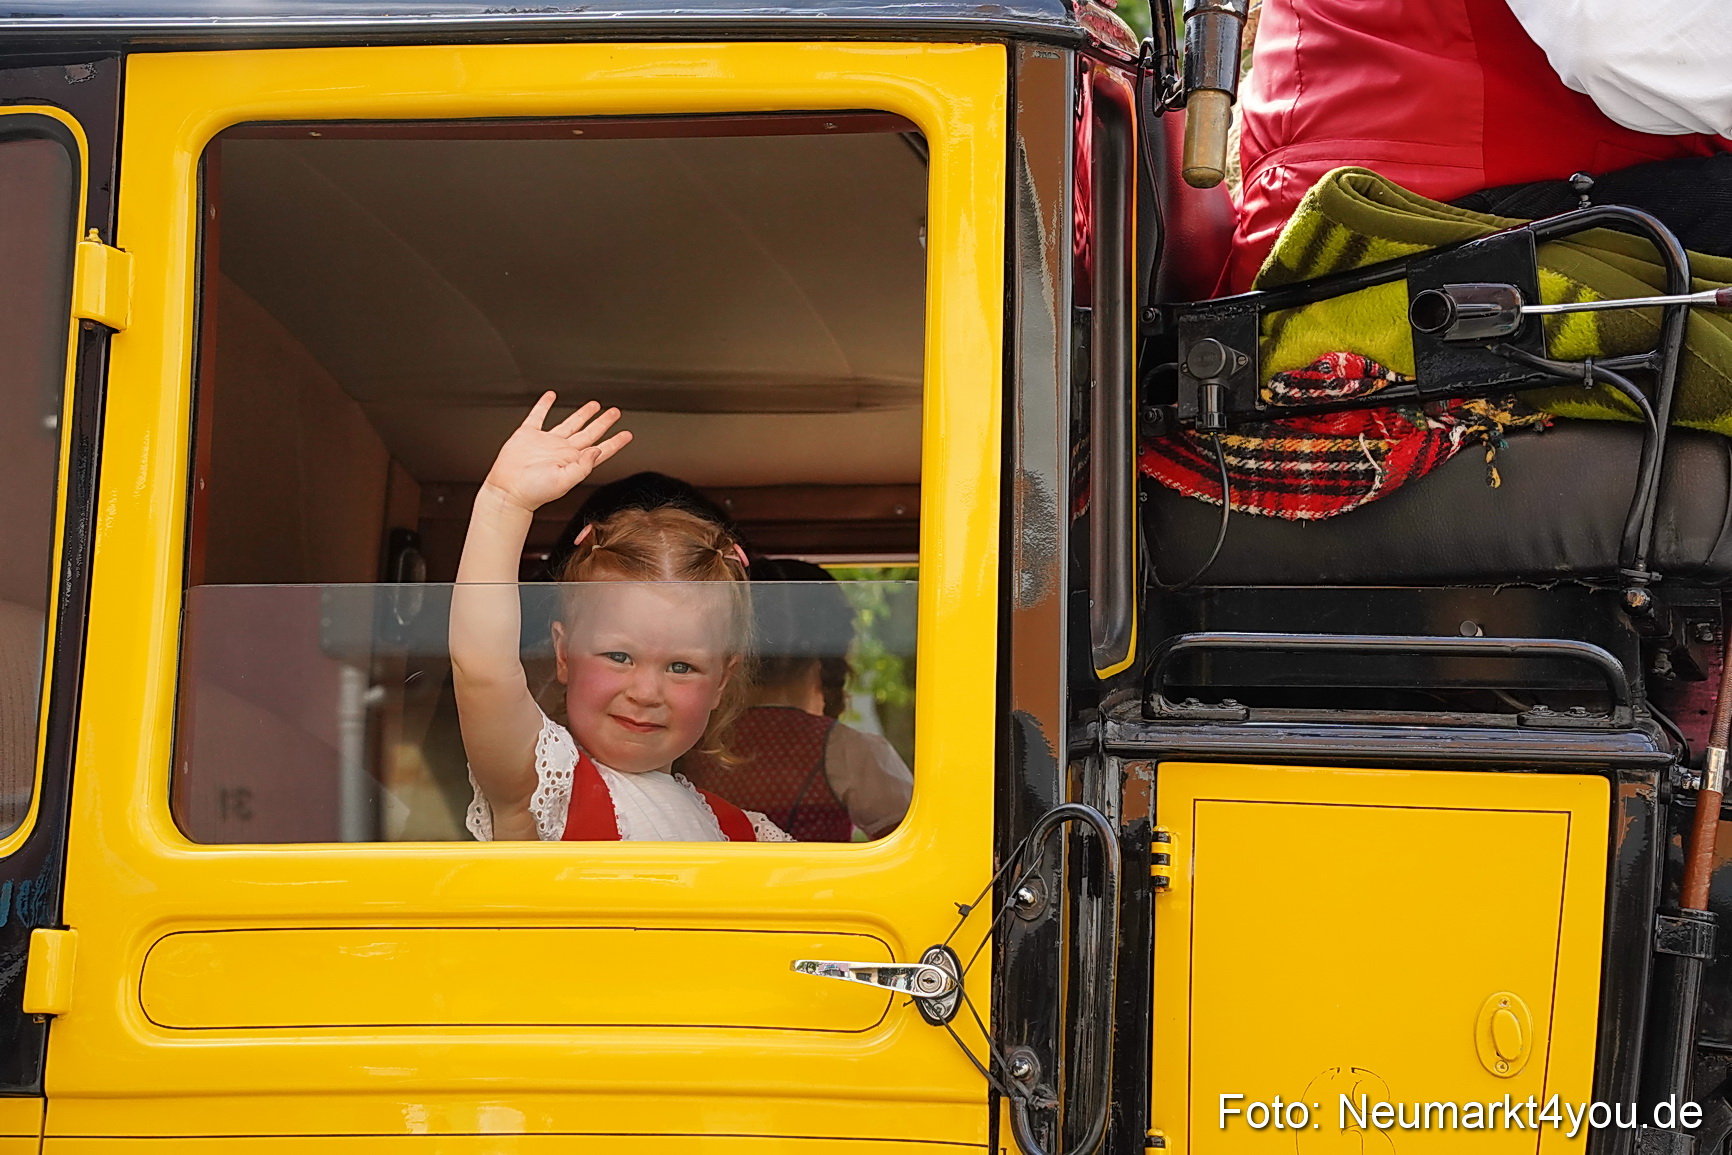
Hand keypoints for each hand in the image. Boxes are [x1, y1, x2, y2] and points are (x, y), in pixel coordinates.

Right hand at [482, 393, 631, 512]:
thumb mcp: (564, 481)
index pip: (601, 450)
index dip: (615, 442)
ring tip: (594, 405)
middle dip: (603, 422)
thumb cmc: (533, 492)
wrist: (508, 491)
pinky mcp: (528, 435)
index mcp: (574, 461)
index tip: (627, 434)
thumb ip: (583, 466)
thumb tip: (597, 450)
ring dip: (583, 414)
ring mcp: (546, 442)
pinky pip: (538, 416)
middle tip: (615, 413)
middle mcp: (563, 450)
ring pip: (570, 423)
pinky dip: (544, 405)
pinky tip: (550, 397)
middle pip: (590, 433)